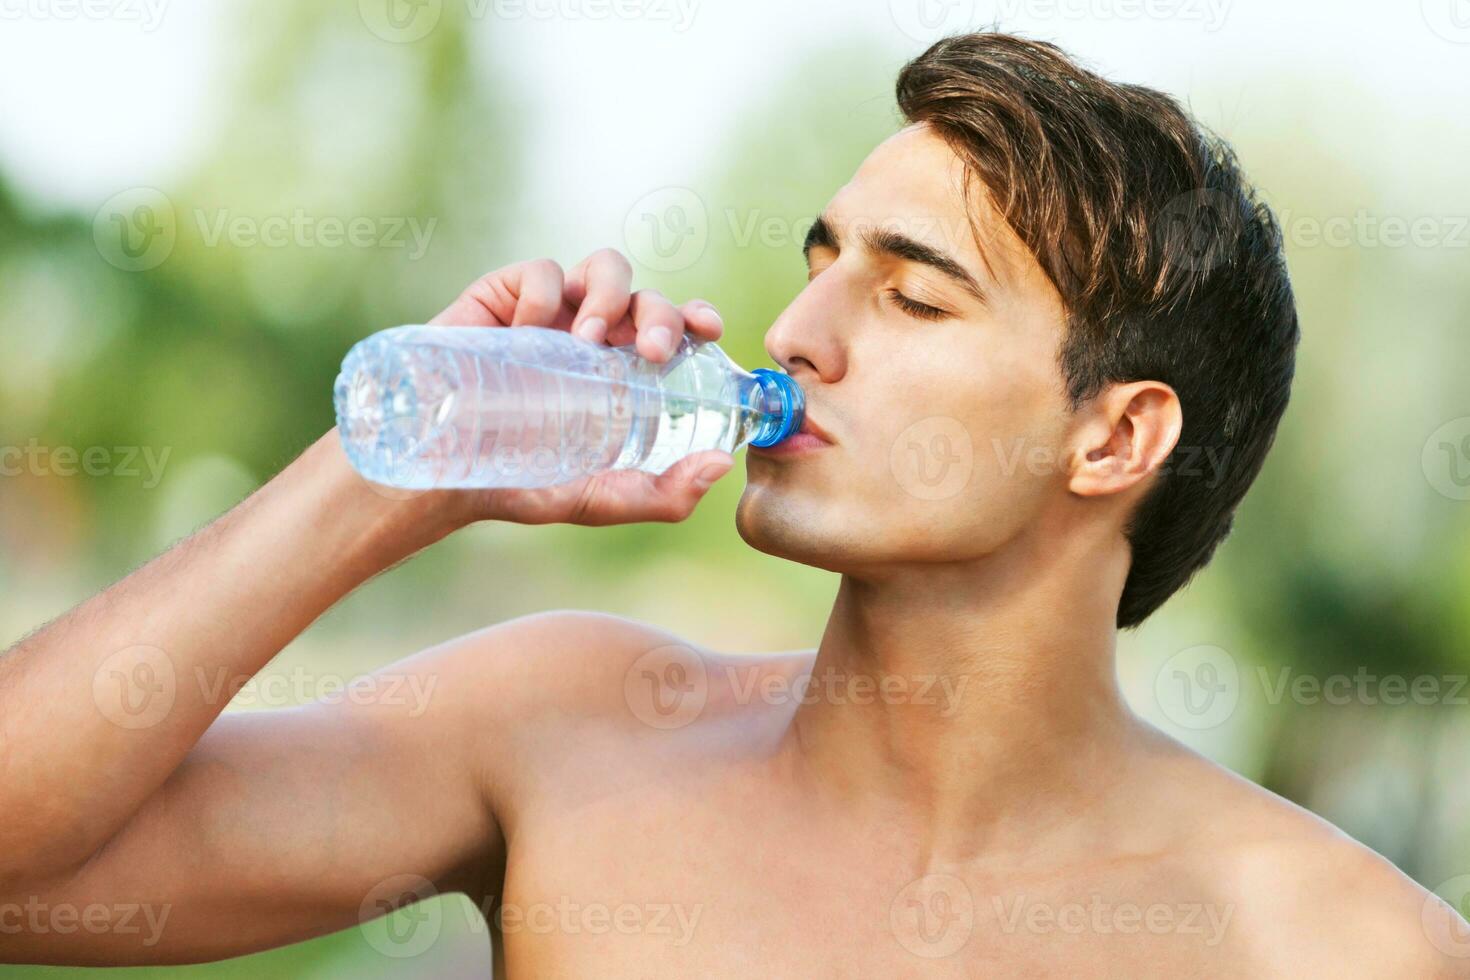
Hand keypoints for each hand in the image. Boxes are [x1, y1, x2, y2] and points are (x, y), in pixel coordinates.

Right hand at [419, 249, 734, 525]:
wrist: (438, 475)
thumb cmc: (520, 484)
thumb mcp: (600, 498)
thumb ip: (664, 494)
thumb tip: (722, 465)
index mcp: (624, 372)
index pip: (674, 329)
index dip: (696, 318)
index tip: (707, 330)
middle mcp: (594, 336)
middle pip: (647, 298)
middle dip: (660, 315)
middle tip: (651, 354)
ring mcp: (551, 313)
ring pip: (605, 267)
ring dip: (611, 295)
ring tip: (589, 342)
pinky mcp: (502, 297)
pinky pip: (540, 271)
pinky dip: (546, 293)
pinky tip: (530, 332)